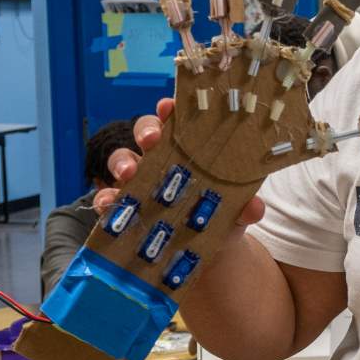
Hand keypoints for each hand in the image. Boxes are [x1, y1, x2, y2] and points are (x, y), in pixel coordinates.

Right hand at [92, 98, 267, 232]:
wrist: (210, 254)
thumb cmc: (222, 219)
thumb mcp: (237, 213)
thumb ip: (245, 208)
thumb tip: (253, 208)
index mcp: (189, 150)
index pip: (178, 122)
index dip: (171, 110)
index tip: (170, 106)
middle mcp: (161, 159)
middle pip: (146, 133)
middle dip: (146, 130)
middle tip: (152, 139)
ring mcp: (140, 182)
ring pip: (122, 160)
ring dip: (122, 162)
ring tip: (129, 173)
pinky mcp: (125, 206)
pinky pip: (108, 197)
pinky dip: (106, 199)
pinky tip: (110, 204)